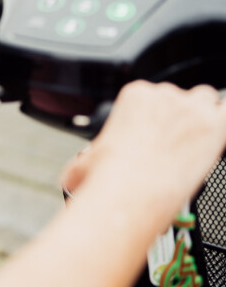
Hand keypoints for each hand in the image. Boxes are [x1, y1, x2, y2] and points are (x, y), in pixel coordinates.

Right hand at [61, 81, 225, 223]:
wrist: (130, 192)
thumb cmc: (108, 177)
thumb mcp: (83, 162)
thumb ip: (83, 160)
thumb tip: (75, 171)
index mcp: (134, 94)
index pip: (152, 94)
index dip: (152, 117)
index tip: (149, 136)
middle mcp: (164, 95)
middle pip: (179, 97)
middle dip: (176, 118)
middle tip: (170, 145)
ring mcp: (192, 109)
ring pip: (206, 100)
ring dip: (202, 117)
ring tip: (193, 141)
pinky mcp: (215, 126)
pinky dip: (220, 125)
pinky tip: (212, 140)